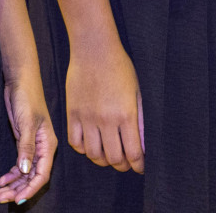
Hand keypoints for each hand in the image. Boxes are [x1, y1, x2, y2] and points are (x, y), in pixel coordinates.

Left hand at [0, 71, 54, 203]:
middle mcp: (42, 149)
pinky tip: (2, 179)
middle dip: (18, 190)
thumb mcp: (26, 122)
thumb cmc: (27, 98)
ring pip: (24, 173)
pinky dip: (11, 174)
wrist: (20, 81)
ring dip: (13, 184)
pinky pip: (19, 164)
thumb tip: (24, 170)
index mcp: (48, 145)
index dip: (30, 189)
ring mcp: (32, 147)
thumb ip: (26, 147)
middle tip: (0, 198)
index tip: (17, 200)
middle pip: (32, 177)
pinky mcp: (23, 142)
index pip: (41, 175)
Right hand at [65, 40, 144, 172]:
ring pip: (93, 154)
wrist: (94, 48)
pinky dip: (84, 149)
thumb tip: (143, 146)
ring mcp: (87, 117)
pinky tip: (91, 143)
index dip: (138, 165)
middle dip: (122, 165)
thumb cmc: (119, 67)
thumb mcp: (137, 93)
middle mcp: (106, 120)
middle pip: (113, 159)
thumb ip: (140, 121)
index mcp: (126, 115)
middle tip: (125, 162)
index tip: (139, 166)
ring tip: (108, 155)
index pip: (133, 154)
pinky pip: (75, 142)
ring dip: (102, 160)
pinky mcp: (72, 112)